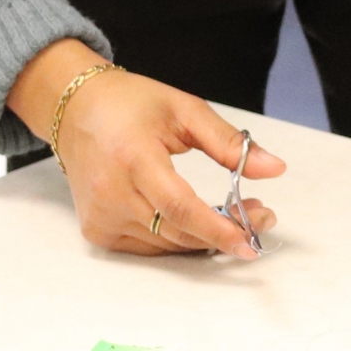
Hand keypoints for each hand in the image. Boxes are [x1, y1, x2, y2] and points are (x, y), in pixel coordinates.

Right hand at [8, 39, 283, 258]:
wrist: (75, 110)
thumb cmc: (131, 104)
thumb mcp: (184, 110)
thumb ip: (229, 142)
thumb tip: (275, 169)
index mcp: (132, 157)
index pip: (179, 206)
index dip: (217, 227)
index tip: (252, 237)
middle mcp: (110, 193)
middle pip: (176, 231)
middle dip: (223, 232)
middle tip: (261, 218)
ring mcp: (100, 216)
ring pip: (165, 244)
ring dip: (206, 238)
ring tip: (239, 214)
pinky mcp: (96, 230)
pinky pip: (148, 247)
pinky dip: (179, 239)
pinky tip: (202, 222)